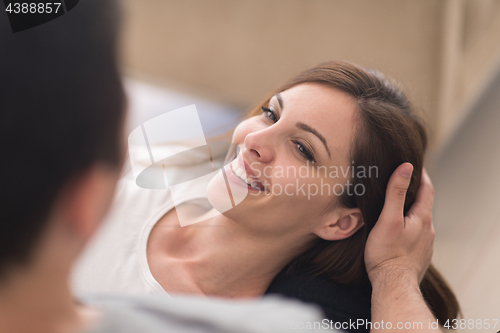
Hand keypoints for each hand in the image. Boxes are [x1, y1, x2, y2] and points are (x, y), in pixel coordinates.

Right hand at [364, 163, 434, 284]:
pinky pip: (416, 236)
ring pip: (420, 222)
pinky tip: (397, 232)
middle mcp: (428, 230)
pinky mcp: (419, 256)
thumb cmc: (387, 252)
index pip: (427, 189)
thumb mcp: (389, 218)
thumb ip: (396, 192)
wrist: (393, 285)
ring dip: (411, 212)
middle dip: (414, 193)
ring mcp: (425, 245)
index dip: (421, 176)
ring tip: (396, 207)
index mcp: (422, 218)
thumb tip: (406, 167)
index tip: (414, 165)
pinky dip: (409, 228)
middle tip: (401, 183)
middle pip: (423, 205)